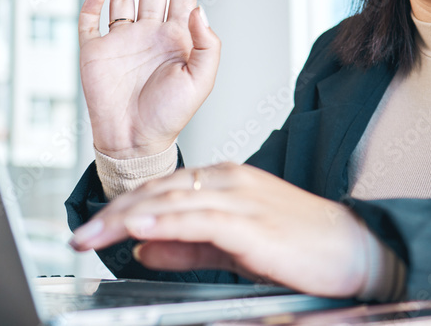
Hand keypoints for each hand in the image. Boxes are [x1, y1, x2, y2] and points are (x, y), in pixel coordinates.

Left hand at [68, 163, 372, 297]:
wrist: (353, 249)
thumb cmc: (299, 246)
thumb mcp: (231, 247)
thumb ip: (187, 246)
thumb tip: (143, 249)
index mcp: (225, 181)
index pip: (162, 189)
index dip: (123, 208)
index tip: (92, 228)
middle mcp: (229, 181)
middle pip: (159, 191)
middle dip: (114, 215)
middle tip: (78, 236)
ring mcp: (241, 198)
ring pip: (171, 202)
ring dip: (127, 220)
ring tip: (93, 235)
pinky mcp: (251, 221)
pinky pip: (199, 219)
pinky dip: (165, 223)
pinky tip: (140, 230)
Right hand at [78, 0, 219, 157]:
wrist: (134, 141)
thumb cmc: (169, 116)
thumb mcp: (201, 80)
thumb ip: (207, 43)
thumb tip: (200, 8)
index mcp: (177, 38)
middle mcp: (150, 33)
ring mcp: (122, 40)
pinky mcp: (95, 52)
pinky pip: (91, 22)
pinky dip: (92, 4)